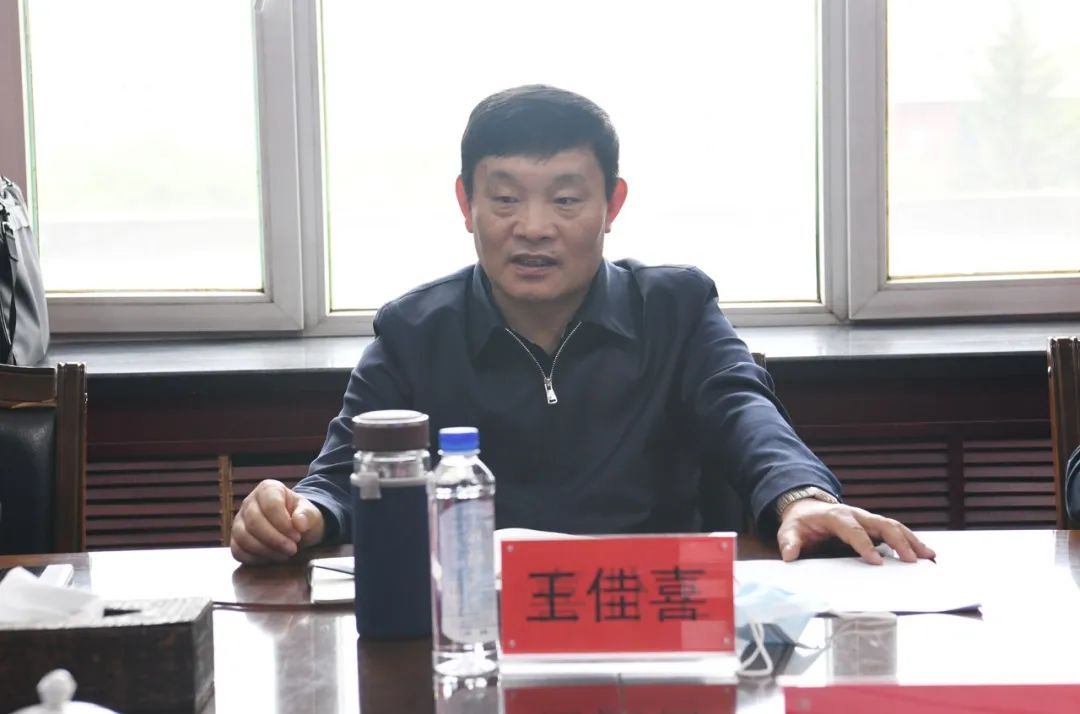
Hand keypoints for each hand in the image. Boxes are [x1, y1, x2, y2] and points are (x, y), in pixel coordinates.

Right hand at [230, 479, 324, 563]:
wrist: (296, 529)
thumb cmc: (301, 517)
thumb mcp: (311, 513)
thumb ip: (307, 515)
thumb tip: (299, 523)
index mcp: (269, 489)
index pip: (271, 505)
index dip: (284, 524)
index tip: (297, 536)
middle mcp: (249, 502)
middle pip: (254, 522)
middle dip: (275, 540)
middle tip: (292, 549)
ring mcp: (240, 520)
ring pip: (243, 537)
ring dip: (265, 550)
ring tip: (284, 554)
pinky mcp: (235, 538)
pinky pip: (238, 550)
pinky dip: (255, 558)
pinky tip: (271, 558)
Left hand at [776, 499, 935, 564]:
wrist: (807, 508)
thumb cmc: (801, 522)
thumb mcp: (789, 530)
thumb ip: (789, 542)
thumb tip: (789, 555)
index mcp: (836, 516)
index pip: (854, 530)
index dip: (865, 545)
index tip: (876, 561)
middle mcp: (856, 515)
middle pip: (881, 524)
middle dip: (898, 541)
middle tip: (911, 560)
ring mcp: (867, 518)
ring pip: (893, 526)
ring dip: (911, 540)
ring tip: (927, 555)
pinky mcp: (874, 525)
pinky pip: (895, 530)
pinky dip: (910, 540)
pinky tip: (924, 552)